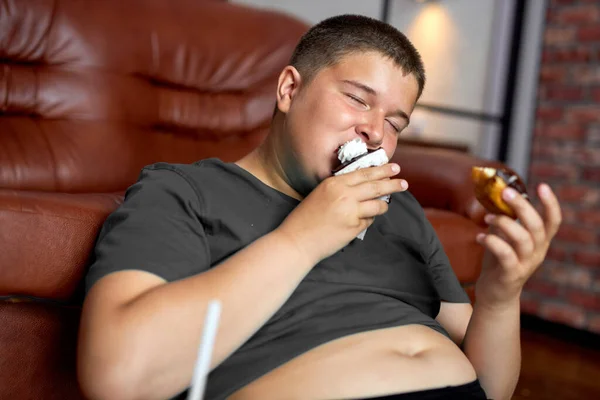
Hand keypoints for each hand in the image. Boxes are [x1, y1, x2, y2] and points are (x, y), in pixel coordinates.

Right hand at [276, 163, 406, 262]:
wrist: (297, 240)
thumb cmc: (305, 218)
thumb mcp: (320, 194)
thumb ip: (340, 188)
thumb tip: (365, 186)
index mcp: (334, 183)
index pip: (364, 173)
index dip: (381, 170)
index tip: (393, 168)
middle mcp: (344, 194)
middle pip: (376, 187)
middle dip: (392, 184)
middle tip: (403, 183)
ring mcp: (350, 211)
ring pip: (378, 205)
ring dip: (383, 206)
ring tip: (385, 206)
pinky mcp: (354, 227)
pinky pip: (368, 221)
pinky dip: (367, 221)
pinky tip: (358, 222)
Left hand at [475, 183, 561, 307]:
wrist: (496, 294)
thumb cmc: (500, 261)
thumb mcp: (505, 238)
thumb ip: (505, 221)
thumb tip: (495, 197)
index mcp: (539, 241)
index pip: (553, 221)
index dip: (550, 203)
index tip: (542, 186)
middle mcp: (537, 252)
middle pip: (536, 226)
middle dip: (522, 206)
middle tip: (505, 192)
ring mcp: (526, 264)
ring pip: (523, 239)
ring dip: (504, 223)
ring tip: (487, 217)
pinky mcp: (512, 274)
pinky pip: (505, 255)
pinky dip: (492, 242)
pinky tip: (480, 237)